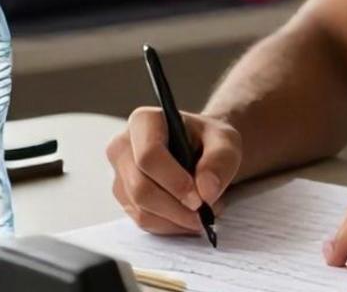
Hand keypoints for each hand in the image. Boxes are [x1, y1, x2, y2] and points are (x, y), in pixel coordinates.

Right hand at [106, 107, 241, 234]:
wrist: (202, 150)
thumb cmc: (209, 140)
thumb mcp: (226, 141)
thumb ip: (220, 160)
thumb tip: (206, 190)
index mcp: (144, 121)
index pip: (148, 155)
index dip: (174, 181)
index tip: (199, 198)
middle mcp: (123, 147)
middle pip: (141, 188)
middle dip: (176, 207)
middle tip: (205, 212)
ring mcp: (120, 175)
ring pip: (141, 210)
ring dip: (176, 219)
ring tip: (204, 211)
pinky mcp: (125, 198)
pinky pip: (144, 221)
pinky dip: (170, 225)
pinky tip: (189, 216)